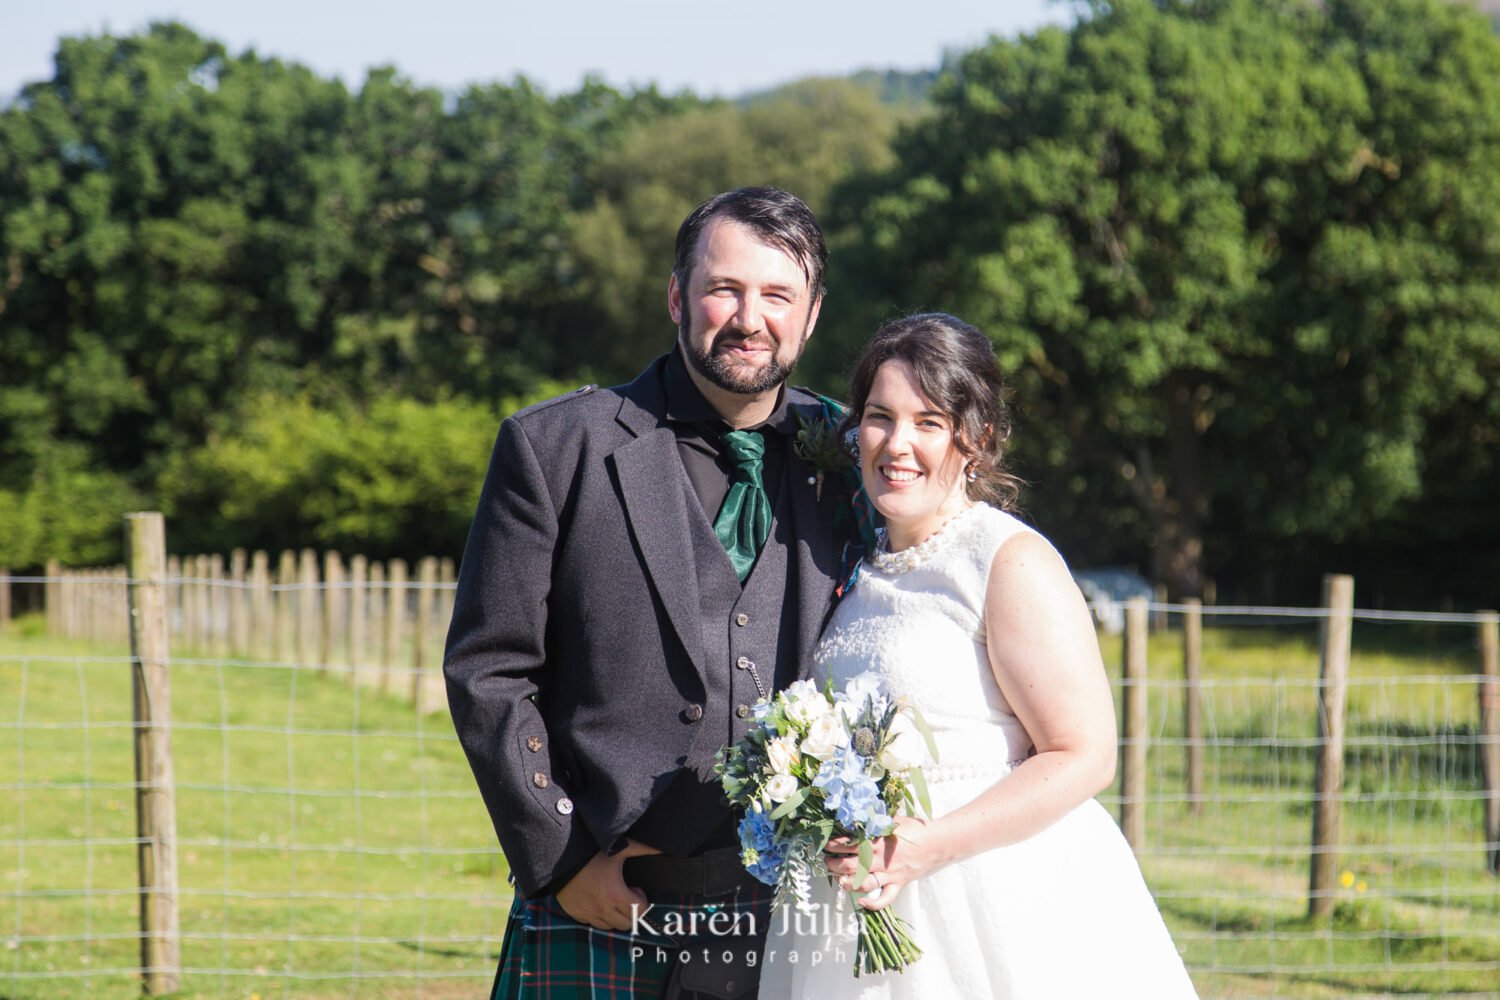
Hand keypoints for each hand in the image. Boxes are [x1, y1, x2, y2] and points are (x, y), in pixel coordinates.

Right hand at [554, 839, 660, 929]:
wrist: (560, 857)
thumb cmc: (591, 853)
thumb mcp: (619, 848)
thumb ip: (643, 849)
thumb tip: (663, 848)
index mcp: (615, 895)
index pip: (639, 911)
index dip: (641, 900)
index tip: (634, 889)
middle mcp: (602, 909)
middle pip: (627, 924)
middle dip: (631, 911)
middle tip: (626, 895)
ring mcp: (588, 914)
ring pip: (610, 927)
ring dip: (615, 916)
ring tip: (611, 898)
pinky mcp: (575, 914)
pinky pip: (592, 924)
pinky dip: (598, 916)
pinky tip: (597, 900)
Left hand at [823, 816, 946, 911]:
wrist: (937, 843)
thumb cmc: (914, 829)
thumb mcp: (891, 819)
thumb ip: (874, 821)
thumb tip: (854, 816)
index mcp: (878, 841)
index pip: (849, 844)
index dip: (834, 845)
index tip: (826, 844)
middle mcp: (881, 860)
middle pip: (851, 865)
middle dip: (834, 864)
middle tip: (827, 860)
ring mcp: (890, 874)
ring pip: (863, 883)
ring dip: (846, 882)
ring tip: (838, 877)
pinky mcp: (898, 884)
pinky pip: (885, 899)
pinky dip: (872, 904)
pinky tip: (861, 902)